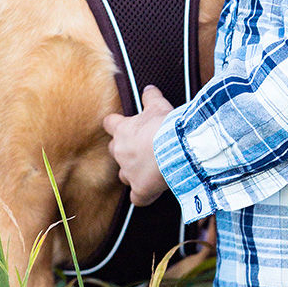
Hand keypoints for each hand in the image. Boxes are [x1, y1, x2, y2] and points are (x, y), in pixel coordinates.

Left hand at [103, 86, 172, 205]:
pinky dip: (143, 195)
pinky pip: (136, 197)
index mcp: (123, 131)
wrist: (178, 149)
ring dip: (132, 172)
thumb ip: (151, 97)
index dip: (115, 124)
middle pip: (114, 151)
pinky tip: (151, 192)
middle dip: (124, 149)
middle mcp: (121, 152)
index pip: (109, 124)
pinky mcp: (140, 189)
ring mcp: (129, 172)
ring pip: (123, 175)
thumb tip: (148, 88)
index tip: (121, 124)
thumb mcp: (159, 106)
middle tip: (140, 147)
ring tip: (148, 169)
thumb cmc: (166, 126)